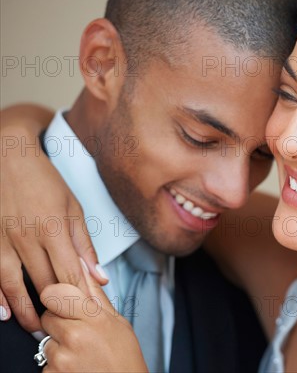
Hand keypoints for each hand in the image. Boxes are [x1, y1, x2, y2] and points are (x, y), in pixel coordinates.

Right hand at [0, 106, 106, 334]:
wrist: (8, 157)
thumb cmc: (45, 181)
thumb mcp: (73, 208)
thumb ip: (85, 244)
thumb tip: (100, 275)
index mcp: (55, 229)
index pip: (71, 273)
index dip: (81, 297)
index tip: (89, 314)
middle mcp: (28, 237)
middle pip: (44, 282)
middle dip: (56, 307)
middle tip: (66, 326)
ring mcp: (4, 239)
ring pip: (14, 284)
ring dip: (26, 309)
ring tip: (36, 328)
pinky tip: (3, 311)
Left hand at [39, 259, 146, 371]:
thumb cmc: (123, 358)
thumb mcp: (117, 322)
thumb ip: (95, 295)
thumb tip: (83, 267)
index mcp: (94, 317)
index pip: (56, 292)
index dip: (58, 296)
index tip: (64, 302)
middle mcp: (75, 335)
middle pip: (47, 315)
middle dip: (59, 322)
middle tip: (78, 333)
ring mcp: (62, 356)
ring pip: (44, 340)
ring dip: (57, 345)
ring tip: (80, 353)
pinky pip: (44, 361)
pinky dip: (55, 365)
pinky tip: (76, 366)